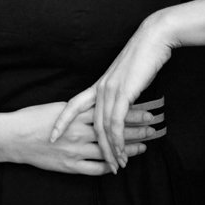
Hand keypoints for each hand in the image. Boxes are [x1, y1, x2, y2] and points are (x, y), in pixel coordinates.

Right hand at [0, 101, 158, 175]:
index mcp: (77, 115)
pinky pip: (95, 169)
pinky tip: (121, 165)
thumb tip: (94, 104)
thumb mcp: (58, 106)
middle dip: (136, 129)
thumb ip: (79, 108)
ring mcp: (75, 150)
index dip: (131, 111)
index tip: (148, 109)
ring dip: (128, 149)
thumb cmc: (32, 118)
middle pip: (114, 131)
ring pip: (109, 151)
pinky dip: (109, 167)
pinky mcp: (69, 166)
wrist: (12, 136)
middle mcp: (79, 132)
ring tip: (144, 146)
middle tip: (154, 126)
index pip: (110, 112)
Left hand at [50, 21, 172, 171]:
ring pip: (103, 127)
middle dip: (96, 147)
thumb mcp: (127, 78)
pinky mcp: (123, 93)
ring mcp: (110, 90)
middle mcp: (100, 88)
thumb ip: (121, 93)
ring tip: (117, 165)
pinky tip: (123, 152)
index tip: (52, 136)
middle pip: (89, 123)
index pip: (73, 105)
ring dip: (110, 149)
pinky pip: (116, 123)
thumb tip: (122, 107)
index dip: (62, 121)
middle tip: (103, 165)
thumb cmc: (143, 57)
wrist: (152, 39)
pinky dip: (118, 140)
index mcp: (98, 84)